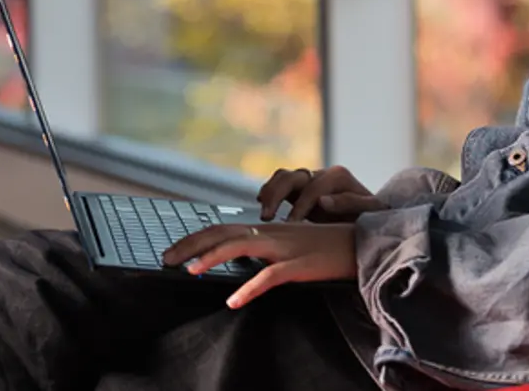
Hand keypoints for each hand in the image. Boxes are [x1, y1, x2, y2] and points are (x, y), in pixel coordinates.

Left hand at [162, 222, 355, 308]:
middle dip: (193, 245)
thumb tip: (239, 256)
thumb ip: (266, 249)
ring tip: (190, 271)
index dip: (196, 238)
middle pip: (225, 233)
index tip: (173, 251)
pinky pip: (271, 276)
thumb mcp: (292, 244)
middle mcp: (273, 233)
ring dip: (214, 257)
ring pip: (243, 247)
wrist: (361, 244)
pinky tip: (234, 300)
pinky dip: (250, 287)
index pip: (224, 228)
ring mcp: (286, 247)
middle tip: (166, 258)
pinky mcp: (301, 264)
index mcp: (269, 229)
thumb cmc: (327, 248)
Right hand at [257, 165, 387, 222]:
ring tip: (263, 213)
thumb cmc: (372, 216)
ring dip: (270, 192)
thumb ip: (350, 203)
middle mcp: (322, 174)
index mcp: (338, 176)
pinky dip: (269, 191)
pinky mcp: (301, 190)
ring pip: (283, 176)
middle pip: (293, 176)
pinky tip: (262, 204)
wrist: (371, 217)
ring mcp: (310, 181)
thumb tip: (323, 201)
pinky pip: (280, 184)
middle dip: (277, 195)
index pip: (312, 189)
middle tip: (267, 217)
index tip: (292, 226)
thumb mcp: (371, 210)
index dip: (300, 207)